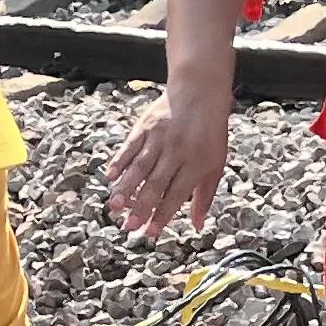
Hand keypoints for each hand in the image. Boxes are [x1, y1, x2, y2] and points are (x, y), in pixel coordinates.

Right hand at [108, 84, 229, 236]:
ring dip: (126, 188)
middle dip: (142, 207)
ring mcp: (159, 138)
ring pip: (140, 167)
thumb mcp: (215, 164)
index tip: (150, 232)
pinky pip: (130, 146)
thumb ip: (205, 196)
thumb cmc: (210, 133)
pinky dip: (119, 162)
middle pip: (156, 183)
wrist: (200, 92)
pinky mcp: (145, 126)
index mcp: (196, 163)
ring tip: (115, 206)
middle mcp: (177, 151)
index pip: (177, 194)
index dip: (163, 214)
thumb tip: (196, 225)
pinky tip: (110, 177)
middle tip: (129, 226)